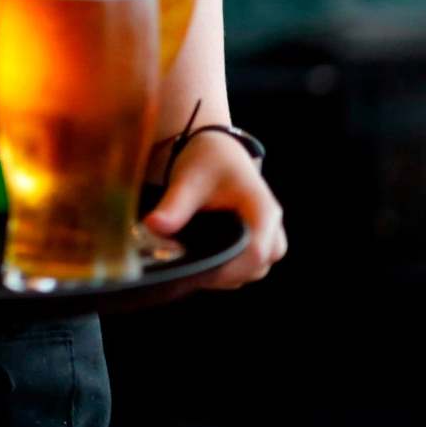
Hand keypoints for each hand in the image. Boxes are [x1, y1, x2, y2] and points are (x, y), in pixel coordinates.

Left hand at [145, 131, 285, 288]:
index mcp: (263, 210)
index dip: (228, 269)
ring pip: (252, 272)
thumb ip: (174, 206)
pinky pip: (246, 268)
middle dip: (222, 274)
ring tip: (190, 263)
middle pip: (256, 268)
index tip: (196, 272)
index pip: (256, 252)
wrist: (218, 151)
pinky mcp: (257, 244)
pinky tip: (198, 261)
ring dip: (224, 274)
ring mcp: (268, 238)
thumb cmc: (208, 162)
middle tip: (186, 269)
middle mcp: (272, 227)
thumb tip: (153, 227)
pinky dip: (225, 270)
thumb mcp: (188, 180)